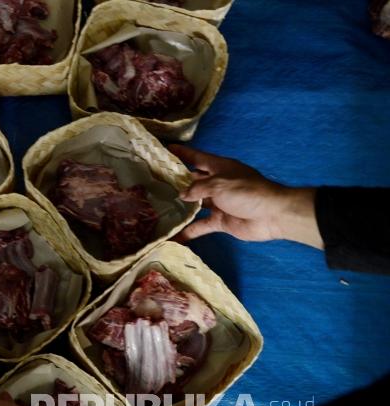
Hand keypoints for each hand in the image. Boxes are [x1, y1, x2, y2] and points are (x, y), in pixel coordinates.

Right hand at [169, 145, 322, 248]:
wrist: (272, 215)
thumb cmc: (247, 192)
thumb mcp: (219, 184)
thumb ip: (197, 188)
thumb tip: (181, 195)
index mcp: (219, 168)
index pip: (197, 157)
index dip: (182, 153)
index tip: (165, 149)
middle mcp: (217, 184)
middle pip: (192, 181)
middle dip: (176, 182)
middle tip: (153, 183)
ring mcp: (218, 203)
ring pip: (194, 204)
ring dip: (179, 207)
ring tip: (158, 209)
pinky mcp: (220, 221)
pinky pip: (200, 226)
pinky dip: (188, 232)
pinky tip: (172, 237)